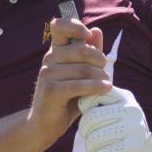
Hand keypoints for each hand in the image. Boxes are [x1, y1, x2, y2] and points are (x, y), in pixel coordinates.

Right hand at [26, 19, 111, 149]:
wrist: (44, 125)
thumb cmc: (66, 98)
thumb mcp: (80, 74)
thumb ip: (89, 53)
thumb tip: (96, 31)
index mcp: (55, 51)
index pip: (59, 26)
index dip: (75, 26)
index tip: (87, 36)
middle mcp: (49, 59)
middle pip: (82, 50)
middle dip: (99, 60)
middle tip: (105, 73)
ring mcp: (47, 74)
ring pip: (84, 69)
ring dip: (100, 77)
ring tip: (106, 85)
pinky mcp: (51, 90)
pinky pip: (79, 85)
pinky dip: (96, 87)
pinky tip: (106, 89)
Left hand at [78, 86, 151, 151]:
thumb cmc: (124, 139)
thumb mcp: (116, 117)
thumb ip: (100, 105)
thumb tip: (80, 98)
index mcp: (127, 98)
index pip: (94, 95)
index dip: (85, 112)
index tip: (90, 124)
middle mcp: (133, 110)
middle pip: (90, 118)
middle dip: (84, 134)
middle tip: (91, 141)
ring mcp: (135, 128)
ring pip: (94, 139)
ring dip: (91, 149)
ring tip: (99, 151)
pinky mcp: (133, 149)